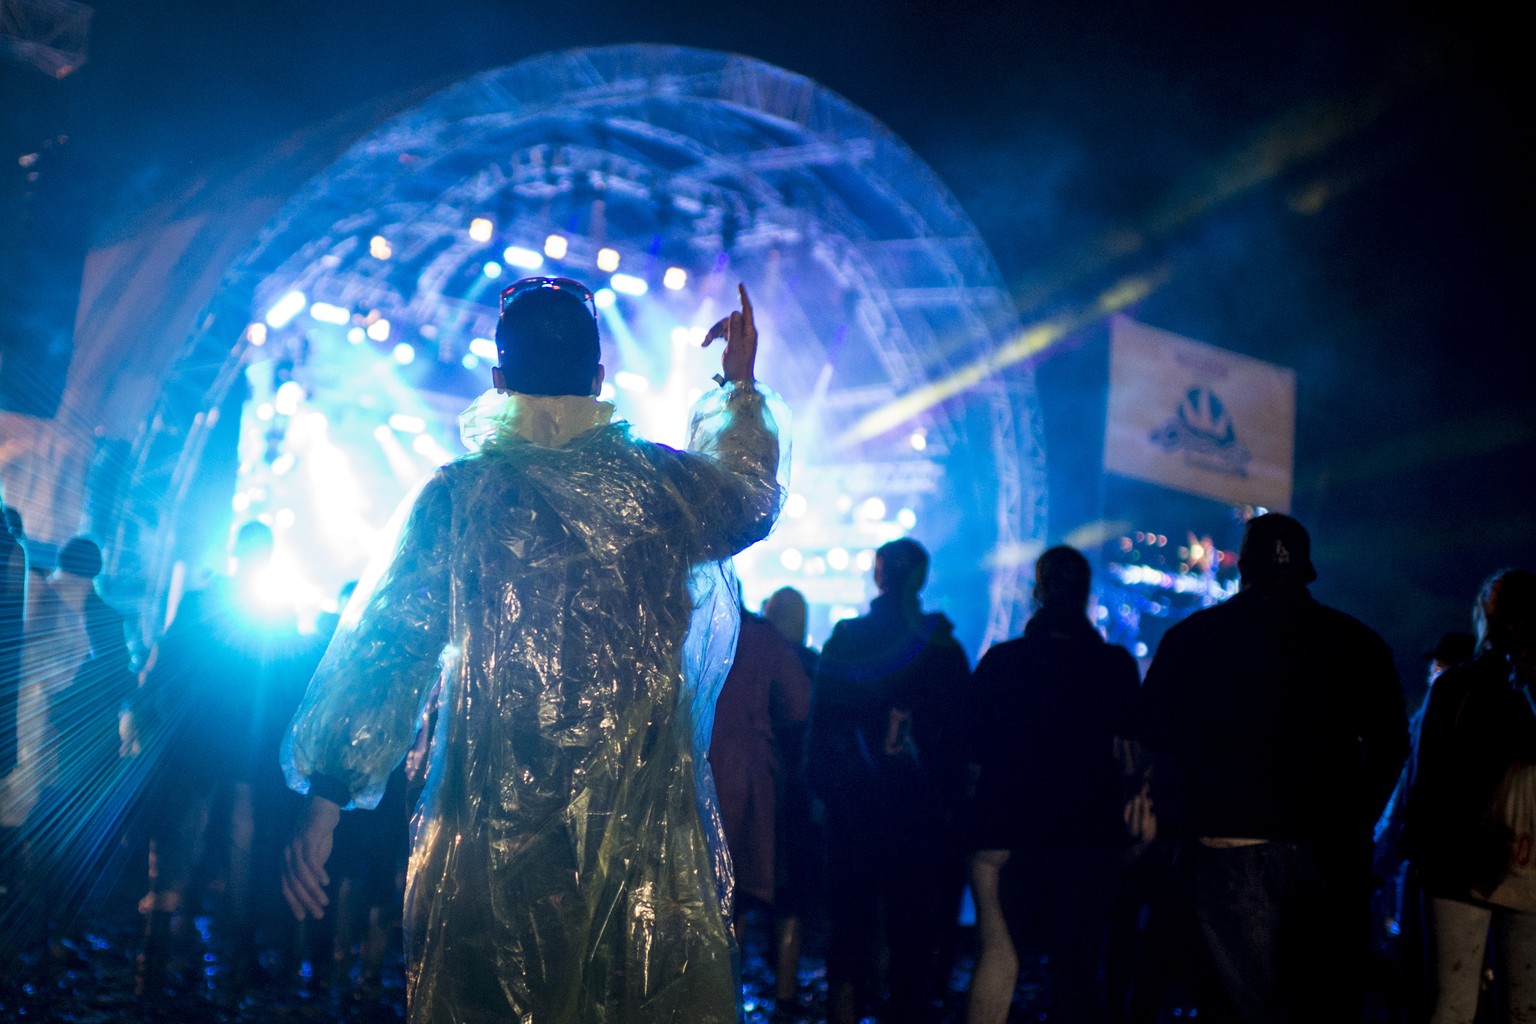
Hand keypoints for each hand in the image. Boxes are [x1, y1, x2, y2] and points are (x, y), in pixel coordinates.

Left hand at [282, 795, 339, 919]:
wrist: (323, 805)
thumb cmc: (318, 832)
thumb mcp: (314, 855)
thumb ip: (311, 870)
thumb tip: (314, 890)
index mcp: (285, 861)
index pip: (286, 887)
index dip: (294, 903)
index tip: (304, 917)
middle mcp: (286, 855)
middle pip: (293, 884)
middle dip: (305, 901)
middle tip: (318, 914)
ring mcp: (295, 845)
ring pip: (301, 874)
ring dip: (312, 891)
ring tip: (324, 902)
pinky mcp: (306, 837)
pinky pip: (310, 859)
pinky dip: (317, 872)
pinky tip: (325, 882)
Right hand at [701, 283, 756, 383]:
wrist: (738, 381)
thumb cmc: (737, 366)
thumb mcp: (734, 347)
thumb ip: (734, 329)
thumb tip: (734, 311)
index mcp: (750, 332)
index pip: (746, 309)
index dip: (743, 296)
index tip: (740, 284)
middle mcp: (747, 332)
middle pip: (729, 319)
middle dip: (716, 326)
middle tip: (706, 340)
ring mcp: (740, 337)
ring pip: (724, 326)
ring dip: (712, 333)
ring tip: (704, 344)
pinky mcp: (734, 342)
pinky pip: (722, 333)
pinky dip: (714, 336)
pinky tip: (705, 344)